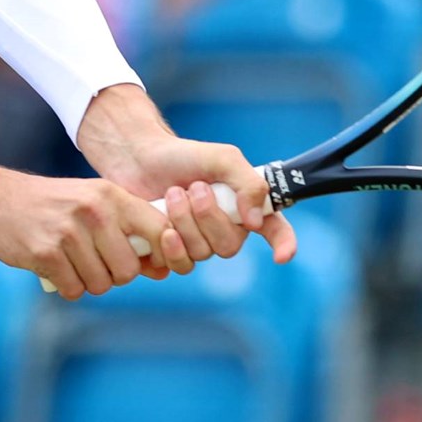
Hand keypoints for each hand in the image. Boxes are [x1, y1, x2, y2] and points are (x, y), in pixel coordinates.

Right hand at [0, 157, 180, 298]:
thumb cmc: (51, 205)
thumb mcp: (91, 201)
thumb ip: (127, 229)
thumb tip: (163, 270)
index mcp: (111, 195)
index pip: (160, 229)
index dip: (161, 253)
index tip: (147, 261)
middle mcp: (94, 211)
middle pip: (129, 270)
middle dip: (115, 276)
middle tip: (95, 263)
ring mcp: (69, 232)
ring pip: (102, 284)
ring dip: (88, 282)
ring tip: (72, 263)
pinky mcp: (46, 253)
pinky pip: (74, 290)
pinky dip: (67, 287)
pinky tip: (55, 268)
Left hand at [76, 86, 298, 270]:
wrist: (137, 159)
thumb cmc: (181, 155)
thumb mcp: (221, 158)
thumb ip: (247, 183)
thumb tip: (255, 221)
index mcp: (244, 205)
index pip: (274, 230)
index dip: (284, 245)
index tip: (282, 256)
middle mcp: (224, 229)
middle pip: (230, 246)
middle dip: (208, 217)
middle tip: (192, 188)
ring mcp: (197, 243)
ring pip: (202, 254)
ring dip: (184, 223)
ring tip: (171, 194)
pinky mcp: (171, 253)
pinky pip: (180, 266)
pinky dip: (170, 246)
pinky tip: (161, 227)